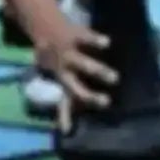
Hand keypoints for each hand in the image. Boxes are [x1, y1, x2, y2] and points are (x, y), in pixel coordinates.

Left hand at [33, 17, 117, 134]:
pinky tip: (106, 43)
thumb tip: (65, 131)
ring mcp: (70, 52)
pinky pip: (87, 38)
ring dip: (99, 71)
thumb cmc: (57, 59)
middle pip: (77, 86)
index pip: (65, 103)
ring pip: (84, 64)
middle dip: (90, 95)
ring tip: (115, 78)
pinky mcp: (76, 34)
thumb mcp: (58, 80)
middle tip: (107, 102)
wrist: (45, 28)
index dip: (65, 117)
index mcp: (61, 81)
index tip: (69, 130)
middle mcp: (65, 70)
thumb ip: (64, 105)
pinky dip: (96, 40)